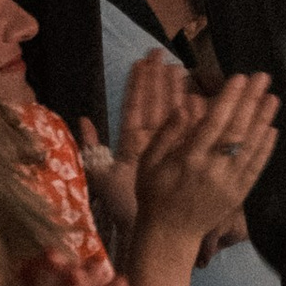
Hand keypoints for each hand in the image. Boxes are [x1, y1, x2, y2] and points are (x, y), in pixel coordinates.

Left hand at [88, 52, 201, 233]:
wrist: (146, 231)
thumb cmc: (121, 207)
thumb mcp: (102, 175)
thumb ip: (92, 148)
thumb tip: (82, 119)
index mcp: (130, 143)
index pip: (135, 106)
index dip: (139, 84)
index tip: (143, 61)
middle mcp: (150, 142)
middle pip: (156, 104)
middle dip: (159, 79)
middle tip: (163, 54)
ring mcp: (169, 149)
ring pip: (174, 115)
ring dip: (177, 92)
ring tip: (181, 67)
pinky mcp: (183, 158)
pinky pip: (190, 133)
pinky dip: (196, 116)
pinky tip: (202, 99)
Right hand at [132, 71, 277, 253]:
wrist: (170, 235)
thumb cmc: (154, 194)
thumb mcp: (149, 163)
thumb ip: (167, 134)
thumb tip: (183, 106)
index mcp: (189, 159)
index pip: (214, 122)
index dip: (228, 99)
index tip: (239, 77)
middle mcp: (212, 169)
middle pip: (237, 130)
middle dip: (250, 101)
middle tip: (263, 77)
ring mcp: (229, 183)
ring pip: (250, 147)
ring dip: (263, 120)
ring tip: (273, 97)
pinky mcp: (239, 194)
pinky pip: (255, 168)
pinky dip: (265, 149)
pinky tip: (272, 129)